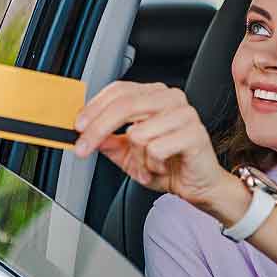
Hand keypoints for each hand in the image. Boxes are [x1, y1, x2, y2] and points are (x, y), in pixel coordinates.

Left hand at [74, 81, 232, 206]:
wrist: (198, 186)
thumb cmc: (168, 165)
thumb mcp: (127, 153)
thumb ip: (107, 140)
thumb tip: (84, 133)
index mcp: (154, 95)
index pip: (118, 90)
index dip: (94, 107)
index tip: (77, 127)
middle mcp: (170, 98)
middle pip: (123, 105)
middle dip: (98, 130)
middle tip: (83, 149)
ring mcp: (184, 114)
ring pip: (137, 133)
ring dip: (135, 159)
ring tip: (145, 167)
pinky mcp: (194, 134)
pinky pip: (155, 149)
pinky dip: (151, 165)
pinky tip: (160, 168)